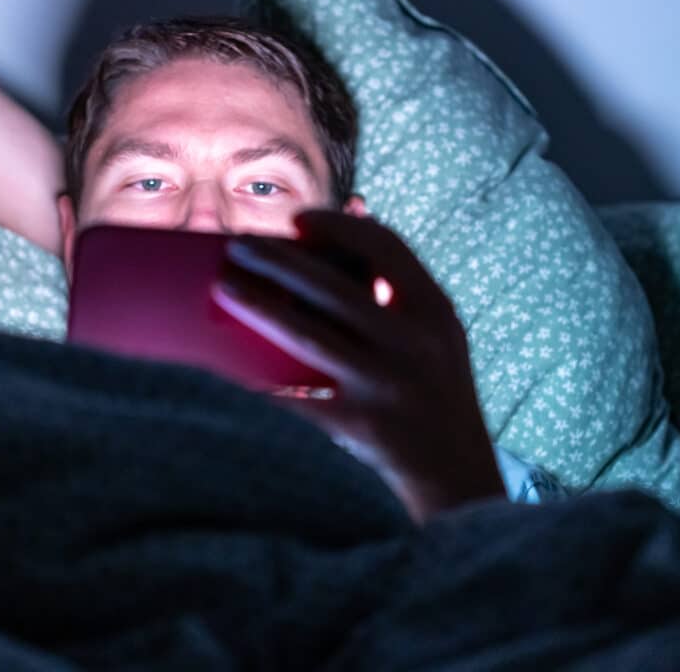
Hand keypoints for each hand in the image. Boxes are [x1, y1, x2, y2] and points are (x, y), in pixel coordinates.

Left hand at [213, 210, 504, 521]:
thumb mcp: (436, 330)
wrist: (456, 472)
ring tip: (223, 287)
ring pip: (307, 336)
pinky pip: (298, 397)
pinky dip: (261, 380)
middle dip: (279, 261)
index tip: (299, 219)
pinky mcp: (361, 426)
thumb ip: (397, 277)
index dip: (340, 227)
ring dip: (258, 307)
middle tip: (239, 245)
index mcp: (435, 311)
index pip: (386, 248)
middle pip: (334, 289)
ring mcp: (386, 385)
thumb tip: (353, 208)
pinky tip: (226, 361)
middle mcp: (413, 343)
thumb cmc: (436, 387)